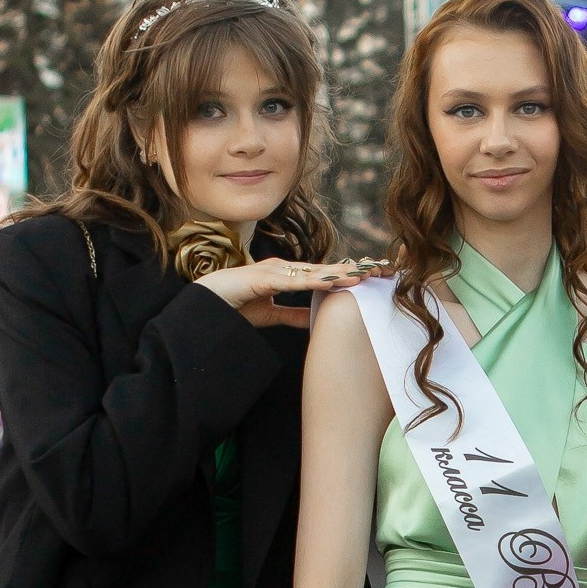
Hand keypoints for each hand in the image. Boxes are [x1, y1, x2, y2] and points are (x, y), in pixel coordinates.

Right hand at [200, 257, 384, 333]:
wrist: (206, 304)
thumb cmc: (234, 306)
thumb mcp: (271, 314)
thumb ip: (293, 314)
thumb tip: (314, 318)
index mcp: (288, 275)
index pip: (323, 274)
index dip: (347, 275)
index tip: (372, 277)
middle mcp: (284, 269)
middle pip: (324, 269)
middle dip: (352, 270)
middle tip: (380, 270)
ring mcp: (274, 271)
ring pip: (313, 272)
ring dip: (339, 273)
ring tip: (364, 275)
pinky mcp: (263, 279)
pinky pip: (293, 281)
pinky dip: (313, 280)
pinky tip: (331, 281)